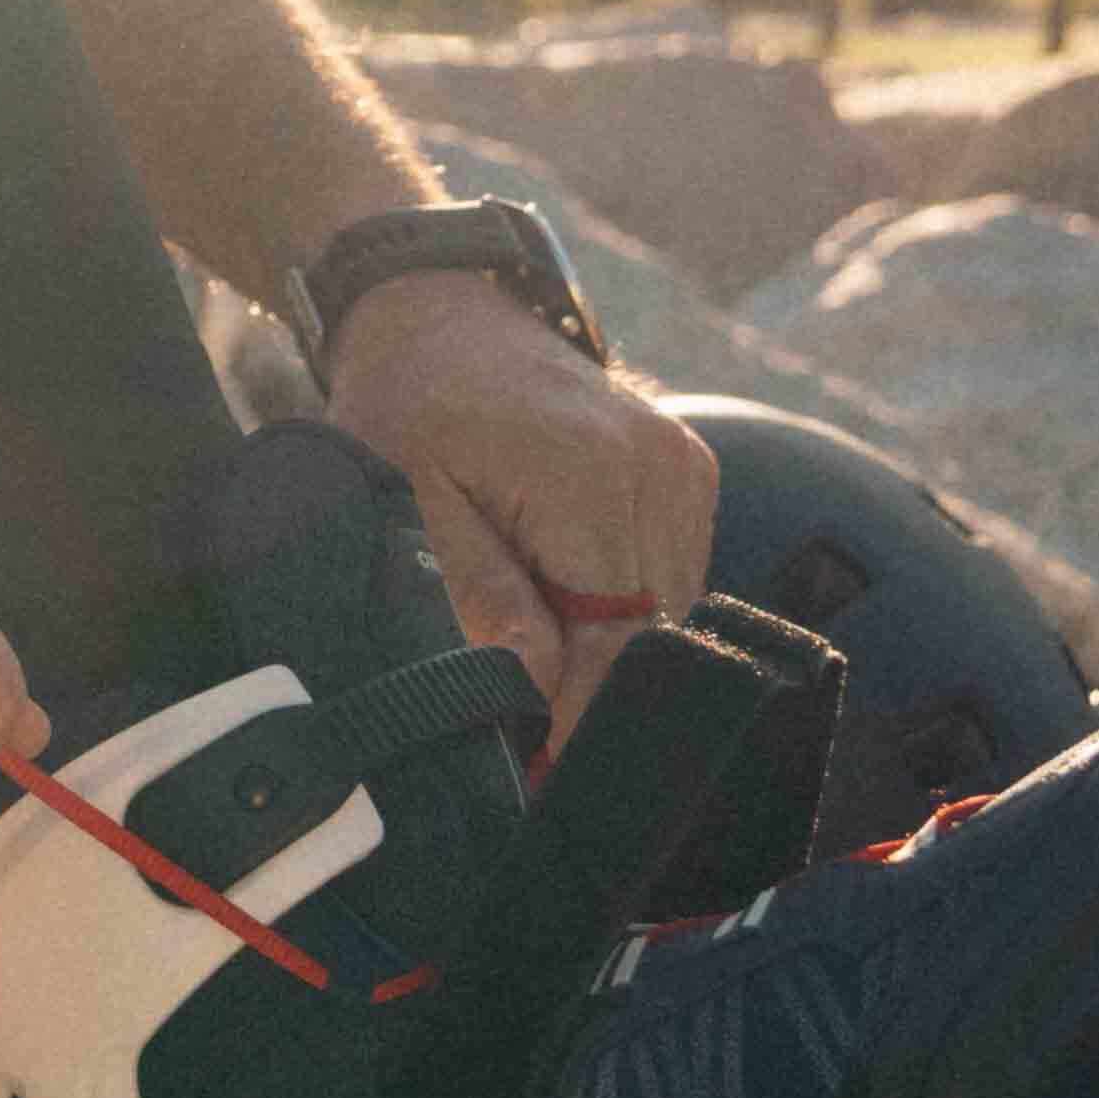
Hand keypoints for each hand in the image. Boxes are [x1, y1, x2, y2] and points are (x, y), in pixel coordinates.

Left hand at [321, 273, 717, 732]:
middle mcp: (661, 469)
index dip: (580, 720)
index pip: (615, 642)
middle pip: (654, 638)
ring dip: (611, 657)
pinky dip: (625, 614)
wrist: (442, 316)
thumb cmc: (408, 411)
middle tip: (530, 755)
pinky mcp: (690, 473)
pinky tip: (568, 615)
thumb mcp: (409, 504)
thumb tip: (535, 682)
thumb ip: (480, 594)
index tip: (539, 781)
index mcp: (591, 477)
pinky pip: (674, 579)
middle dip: (594, 700)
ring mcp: (686, 467)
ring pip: (672, 617)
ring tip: (540, 678)